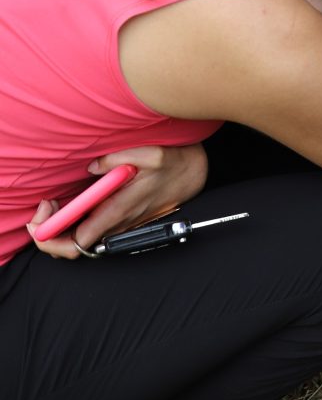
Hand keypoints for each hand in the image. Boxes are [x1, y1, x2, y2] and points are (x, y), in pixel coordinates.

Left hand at [25, 144, 208, 258]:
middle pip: (75, 247)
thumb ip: (118, 158)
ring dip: (63, 227)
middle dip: (51, 235)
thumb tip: (93, 167)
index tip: (46, 214)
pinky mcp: (126, 221)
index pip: (78, 242)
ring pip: (83, 239)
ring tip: (56, 203)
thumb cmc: (174, 162)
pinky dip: (77, 223)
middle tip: (46, 209)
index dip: (54, 236)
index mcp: (121, 209)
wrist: (197, 172)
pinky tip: (74, 204)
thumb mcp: (150, 152)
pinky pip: (94, 231)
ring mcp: (122, 224)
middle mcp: (120, 223)